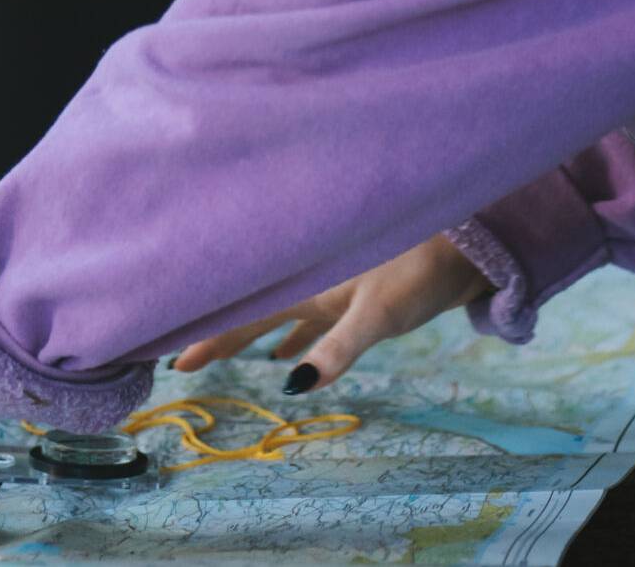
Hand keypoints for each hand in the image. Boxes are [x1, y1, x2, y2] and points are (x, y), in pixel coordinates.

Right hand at [174, 234, 491, 391]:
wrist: (463, 249)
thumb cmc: (417, 277)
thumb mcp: (376, 316)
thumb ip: (336, 350)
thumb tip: (296, 385)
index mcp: (301, 283)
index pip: (241, 314)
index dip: (206, 335)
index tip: (171, 355)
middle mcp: (304, 282)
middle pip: (247, 312)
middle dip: (214, 334)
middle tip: (179, 360)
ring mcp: (324, 287)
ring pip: (271, 314)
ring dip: (244, 334)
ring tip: (216, 354)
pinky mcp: (347, 294)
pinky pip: (302, 318)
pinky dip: (286, 336)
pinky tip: (282, 357)